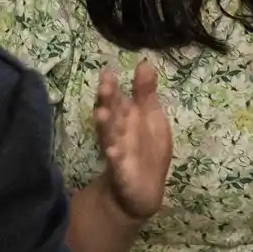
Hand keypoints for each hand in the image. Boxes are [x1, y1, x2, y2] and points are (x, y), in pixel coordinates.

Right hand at [92, 60, 172, 220]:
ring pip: (110, 136)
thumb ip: (145, 91)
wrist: (142, 190)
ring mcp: (117, 152)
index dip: (111, 87)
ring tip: (101, 113)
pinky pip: (117, 165)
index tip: (107, 72)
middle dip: (107, 101)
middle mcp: (116, 132)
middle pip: (111, 114)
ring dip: (106, 125)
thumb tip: (144, 61)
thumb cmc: (146, 148)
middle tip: (104, 86)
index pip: (115, 100)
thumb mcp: (151, 116)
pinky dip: (114, 158)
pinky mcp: (121, 173)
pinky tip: (111, 152)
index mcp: (123, 118)